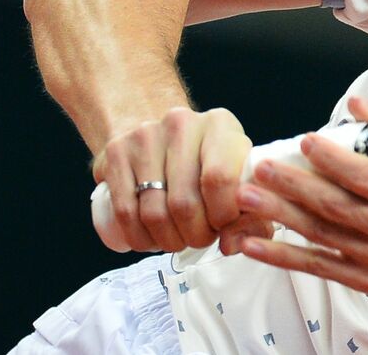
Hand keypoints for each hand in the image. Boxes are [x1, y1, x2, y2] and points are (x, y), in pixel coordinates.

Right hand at [92, 106, 269, 252]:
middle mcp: (180, 123)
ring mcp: (144, 136)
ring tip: (178, 240)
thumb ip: (250, 212)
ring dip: (167, 240)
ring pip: (153, 212)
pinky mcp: (116, 152)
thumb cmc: (209, 159)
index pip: (220, 178)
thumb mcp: (238, 173)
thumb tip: (233, 245)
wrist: (162, 134)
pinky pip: (125, 211)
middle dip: (195, 234)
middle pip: (184, 202)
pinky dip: (139, 237)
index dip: (222, 216)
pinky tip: (152, 240)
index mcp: (219, 124)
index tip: (223, 227)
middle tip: (200, 238)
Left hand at [236, 96, 367, 305]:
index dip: (334, 160)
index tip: (305, 142)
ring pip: (323, 236)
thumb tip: (355, 104)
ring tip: (247, 197)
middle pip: (338, 208)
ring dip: (281, 216)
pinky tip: (254, 245)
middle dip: (295, 186)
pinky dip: (284, 257)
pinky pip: (319, 268)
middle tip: (261, 168)